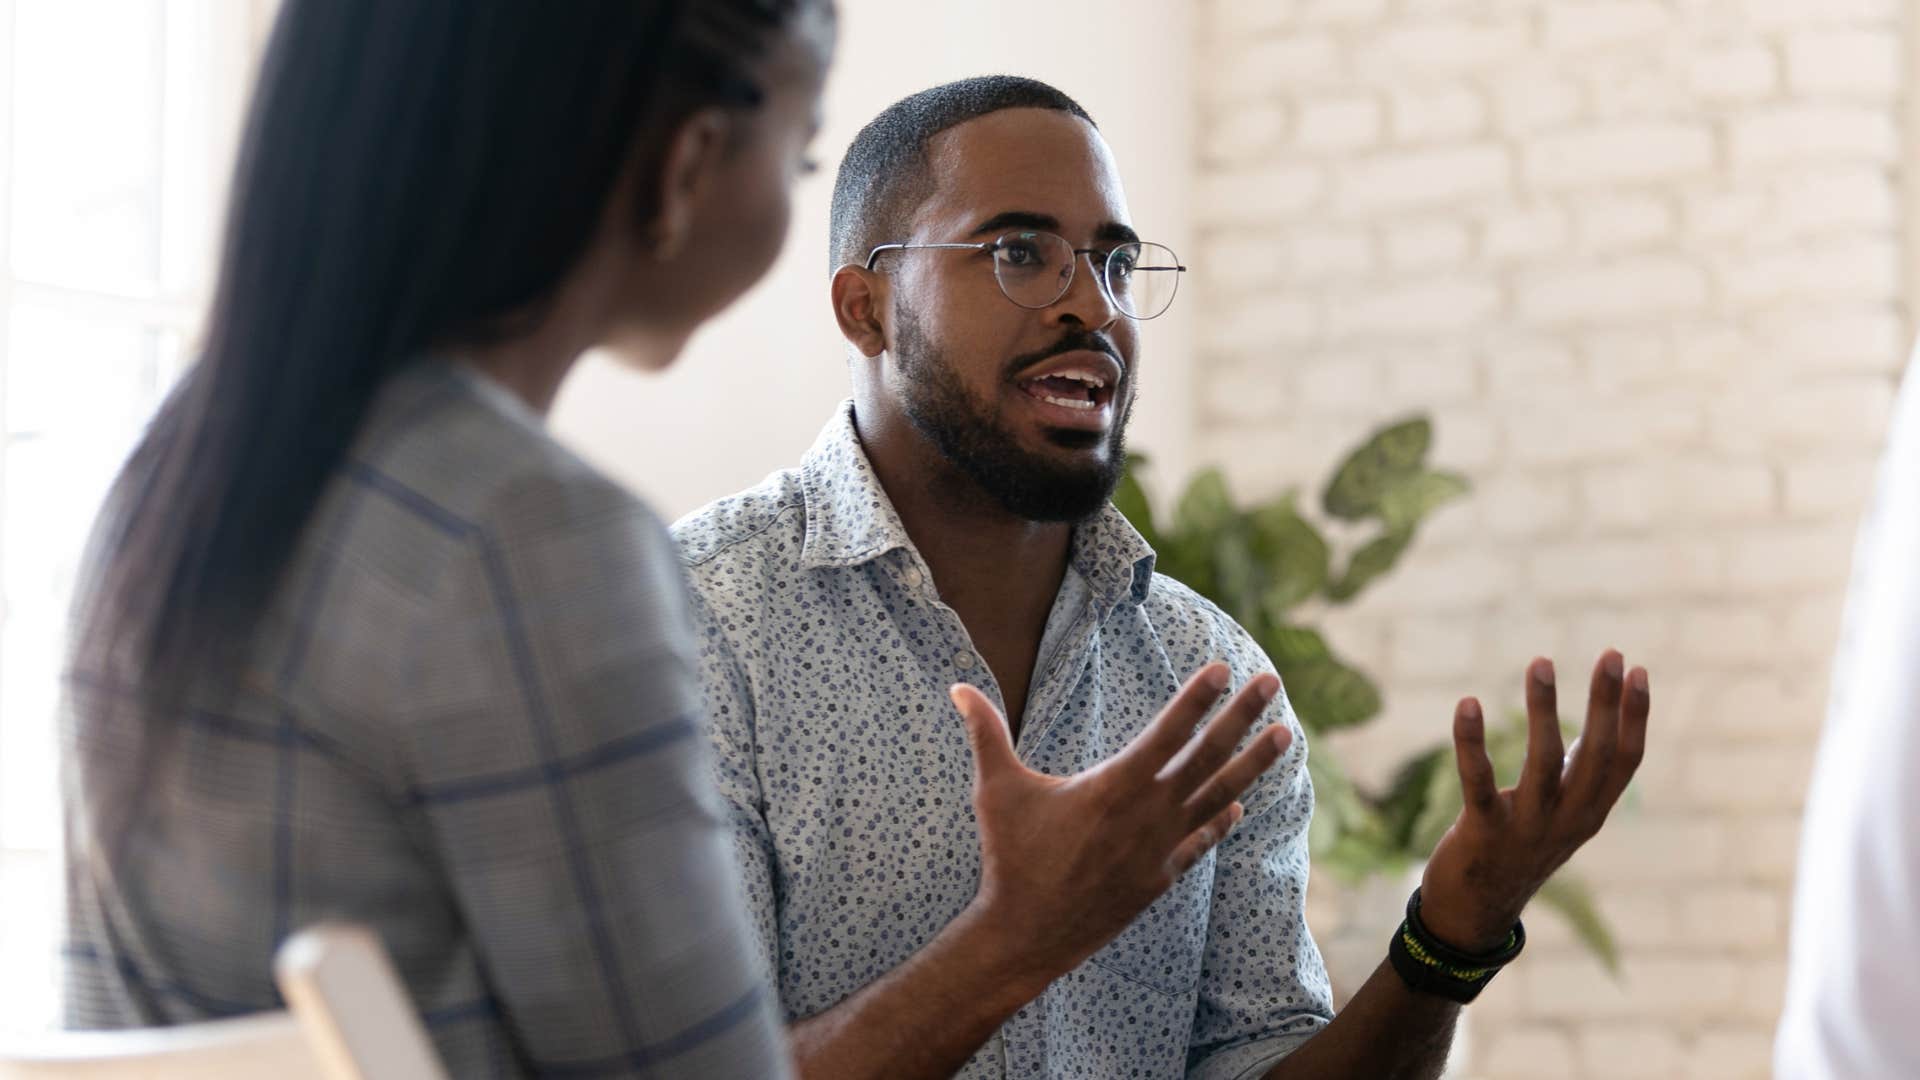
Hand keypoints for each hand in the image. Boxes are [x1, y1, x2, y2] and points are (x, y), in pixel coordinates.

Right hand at [948, 663, 1291, 979]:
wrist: (1027, 934)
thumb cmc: (1010, 857)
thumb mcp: (997, 789)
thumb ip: (986, 733)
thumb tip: (957, 686)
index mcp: (1116, 785)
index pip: (1168, 731)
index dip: (1198, 697)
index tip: (1225, 668)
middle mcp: (1149, 813)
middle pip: (1208, 755)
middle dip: (1243, 715)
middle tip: (1272, 681)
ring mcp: (1160, 848)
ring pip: (1219, 796)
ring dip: (1254, 764)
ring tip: (1286, 734)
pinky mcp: (1159, 878)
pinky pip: (1200, 841)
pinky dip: (1221, 820)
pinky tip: (1237, 806)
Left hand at [1418, 649, 1650, 951]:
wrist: (1476, 913)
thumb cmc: (1519, 850)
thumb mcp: (1561, 816)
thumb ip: (1580, 776)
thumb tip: (1598, 725)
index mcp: (1590, 813)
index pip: (1625, 761)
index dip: (1635, 716)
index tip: (1637, 669)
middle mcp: (1568, 821)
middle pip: (1595, 756)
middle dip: (1606, 704)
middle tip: (1612, 654)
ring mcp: (1528, 828)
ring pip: (1543, 763)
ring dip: (1543, 709)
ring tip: (1541, 661)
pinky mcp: (1484, 832)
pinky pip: (1479, 782)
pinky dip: (1472, 742)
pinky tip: (1467, 703)